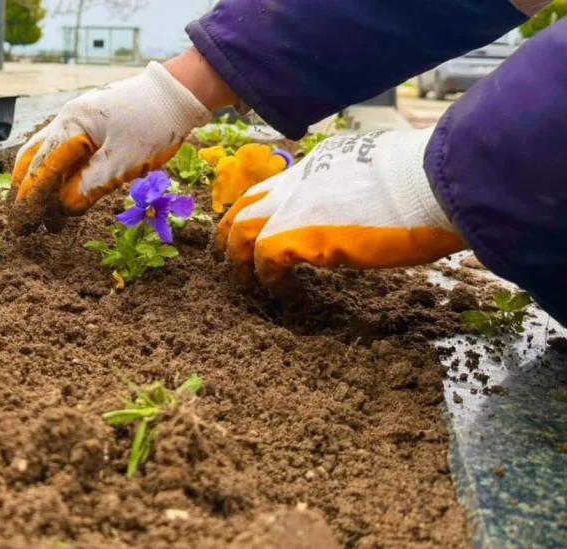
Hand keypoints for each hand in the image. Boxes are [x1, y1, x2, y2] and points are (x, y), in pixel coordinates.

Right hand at [10, 61, 211, 233]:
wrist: (178, 96)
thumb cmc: (154, 124)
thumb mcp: (123, 161)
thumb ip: (89, 186)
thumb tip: (62, 209)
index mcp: (71, 124)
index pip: (42, 167)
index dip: (31, 198)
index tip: (24, 224)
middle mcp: (66, 121)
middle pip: (32, 159)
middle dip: (24, 192)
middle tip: (22, 224)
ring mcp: (77, 125)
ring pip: (44, 158)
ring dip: (38, 186)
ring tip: (39, 218)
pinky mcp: (89, 131)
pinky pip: (63, 156)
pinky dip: (57, 179)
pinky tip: (60, 198)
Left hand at [216, 127, 466, 283]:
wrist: (435, 181)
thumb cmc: (435, 181)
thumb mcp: (390, 173)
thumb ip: (366, 188)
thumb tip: (368, 209)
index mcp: (327, 157)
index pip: (285, 181)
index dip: (269, 205)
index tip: (267, 225)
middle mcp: (302, 175)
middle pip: (249, 200)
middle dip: (232, 226)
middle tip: (227, 250)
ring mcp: (293, 202)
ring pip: (241, 227)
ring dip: (237, 256)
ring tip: (242, 281)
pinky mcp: (294, 232)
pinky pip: (263, 258)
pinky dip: (268, 278)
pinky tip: (283, 293)